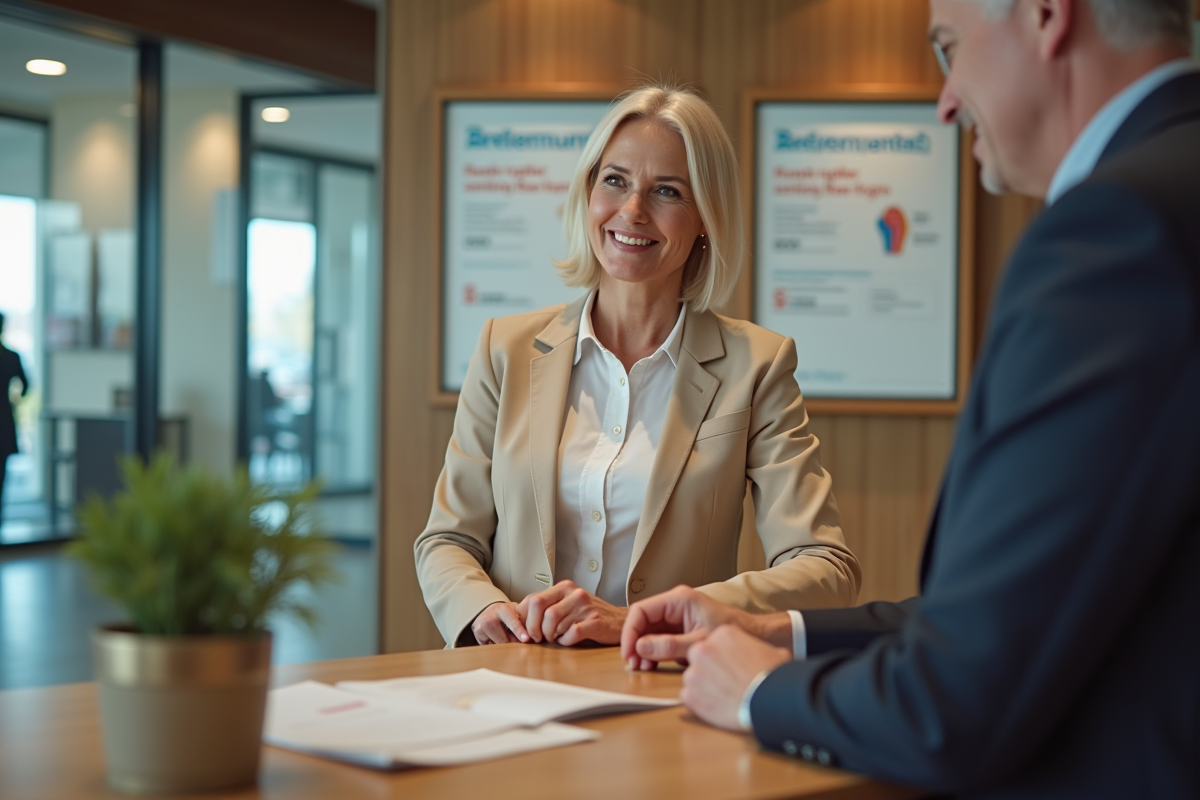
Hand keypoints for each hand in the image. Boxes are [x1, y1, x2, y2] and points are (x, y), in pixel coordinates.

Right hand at [471, 601, 530, 644]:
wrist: (488, 612)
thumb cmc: (507, 614)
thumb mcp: (516, 612)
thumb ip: (524, 619)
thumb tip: (537, 632)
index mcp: (503, 609)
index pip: (513, 622)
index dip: (519, 631)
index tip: (526, 639)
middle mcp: (490, 617)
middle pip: (505, 639)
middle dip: (515, 644)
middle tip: (521, 645)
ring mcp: (481, 626)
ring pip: (498, 645)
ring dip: (506, 647)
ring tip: (507, 638)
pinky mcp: (477, 635)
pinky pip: (490, 647)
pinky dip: (496, 647)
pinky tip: (497, 640)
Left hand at [517, 580, 627, 645]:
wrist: (619, 621)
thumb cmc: (588, 616)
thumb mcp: (566, 604)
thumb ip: (546, 606)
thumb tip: (518, 616)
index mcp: (564, 587)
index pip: (534, 600)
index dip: (526, 619)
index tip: (529, 632)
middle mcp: (574, 593)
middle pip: (541, 609)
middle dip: (535, 628)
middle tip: (539, 639)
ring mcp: (586, 606)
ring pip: (554, 623)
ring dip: (552, 636)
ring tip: (557, 638)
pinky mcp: (596, 621)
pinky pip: (572, 633)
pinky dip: (566, 641)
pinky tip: (569, 640)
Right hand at [621, 584, 760, 670]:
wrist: (754, 636)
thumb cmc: (732, 632)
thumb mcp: (698, 642)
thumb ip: (669, 645)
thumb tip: (641, 648)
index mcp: (679, 600)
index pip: (641, 610)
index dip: (631, 631)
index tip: (629, 651)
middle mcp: (675, 605)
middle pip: (642, 621)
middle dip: (635, 643)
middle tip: (633, 663)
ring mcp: (676, 616)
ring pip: (648, 631)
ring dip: (642, 649)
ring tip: (643, 667)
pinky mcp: (679, 628)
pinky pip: (658, 638)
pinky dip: (653, 651)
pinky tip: (652, 664)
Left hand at [682, 624, 789, 731]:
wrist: (770, 699)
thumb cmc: (773, 675)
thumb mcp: (768, 650)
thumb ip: (752, 648)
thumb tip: (759, 654)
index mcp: (723, 634)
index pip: (714, 642)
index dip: (723, 656)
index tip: (731, 666)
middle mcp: (703, 649)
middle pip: (699, 657)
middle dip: (709, 668)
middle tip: (725, 681)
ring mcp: (694, 672)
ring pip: (693, 677)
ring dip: (704, 686)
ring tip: (724, 696)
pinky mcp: (690, 694)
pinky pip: (689, 696)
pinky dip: (700, 702)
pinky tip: (717, 706)